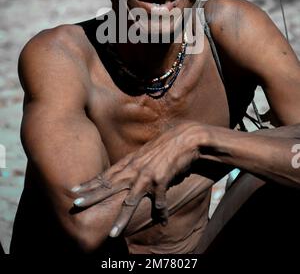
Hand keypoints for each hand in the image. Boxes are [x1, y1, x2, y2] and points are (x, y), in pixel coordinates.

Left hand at [72, 120, 203, 236]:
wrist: (185, 137)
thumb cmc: (166, 144)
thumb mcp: (145, 153)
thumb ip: (134, 164)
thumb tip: (126, 171)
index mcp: (129, 162)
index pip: (104, 174)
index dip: (89, 183)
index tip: (74, 190)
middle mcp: (134, 169)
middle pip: (108, 185)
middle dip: (92, 196)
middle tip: (76, 204)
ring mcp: (147, 175)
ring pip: (130, 201)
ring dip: (121, 219)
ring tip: (113, 234)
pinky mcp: (161, 180)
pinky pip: (159, 202)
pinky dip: (161, 212)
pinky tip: (162, 221)